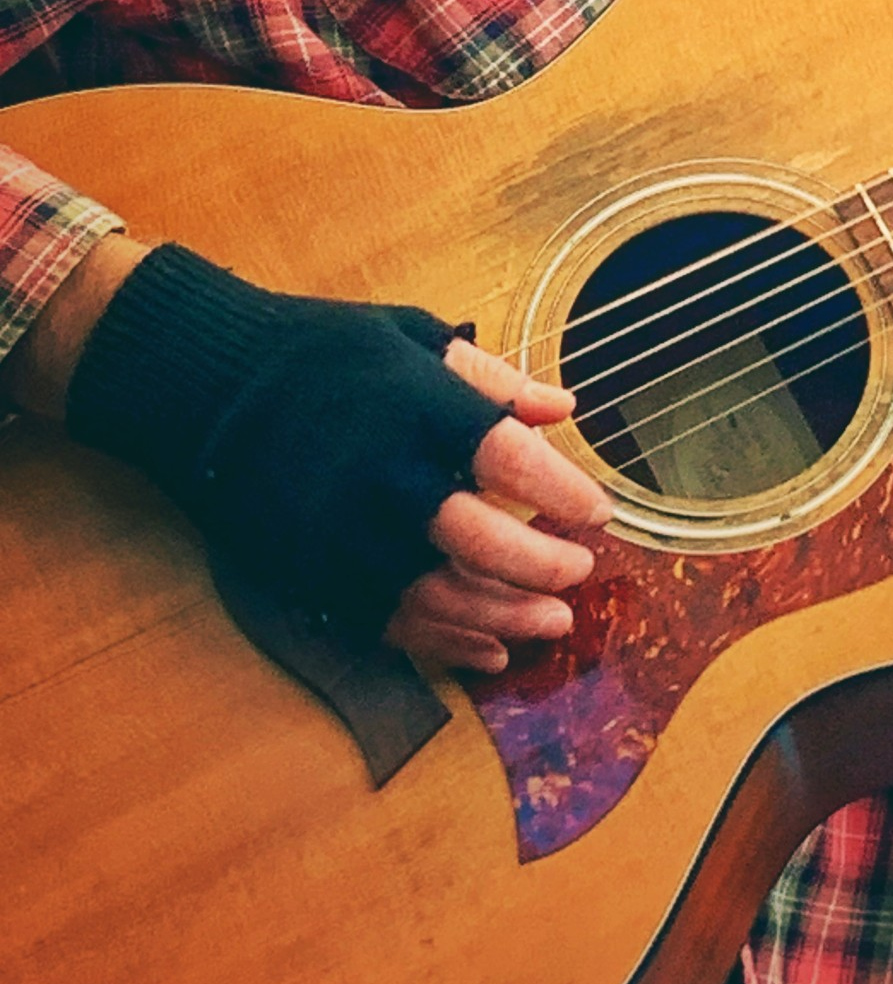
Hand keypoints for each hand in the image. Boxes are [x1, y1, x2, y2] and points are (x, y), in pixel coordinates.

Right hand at [63, 244, 612, 652]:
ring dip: (503, 617)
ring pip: (435, 596)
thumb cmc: (320, 353)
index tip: (600, 512)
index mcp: (412, 405)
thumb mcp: (409, 336)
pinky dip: (443, 641)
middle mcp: (378, 474)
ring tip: (555, 622)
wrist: (202, 384)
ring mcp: (338, 531)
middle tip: (581, 571)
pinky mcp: (308, 571)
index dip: (561, 491)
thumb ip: (490, 378)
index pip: (504, 456)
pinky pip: (386, 622)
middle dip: (540, 566)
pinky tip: (490, 646)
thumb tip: (565, 410)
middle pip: (476, 540)